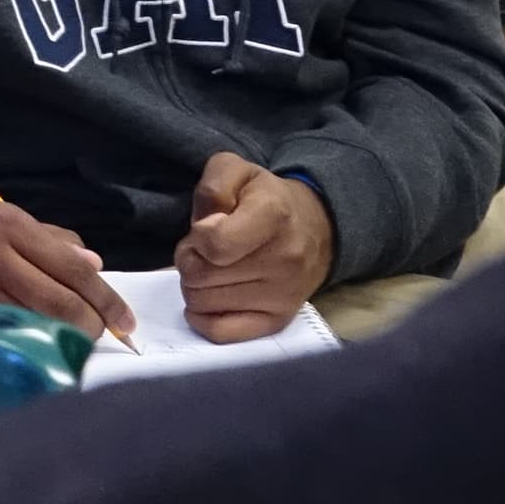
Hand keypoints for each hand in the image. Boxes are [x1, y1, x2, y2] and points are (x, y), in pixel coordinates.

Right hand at [0, 200, 135, 341]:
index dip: (106, 299)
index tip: (125, 321)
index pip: (73, 268)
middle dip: (90, 325)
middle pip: (60, 301)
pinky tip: (42, 348)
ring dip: (64, 339)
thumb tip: (95, 267)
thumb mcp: (5, 218)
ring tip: (75, 342)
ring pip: (37, 324)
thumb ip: (52, 241)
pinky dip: (33, 346)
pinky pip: (8, 337)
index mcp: (9, 224)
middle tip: (101, 334)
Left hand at [175, 154, 335, 340]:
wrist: (314, 228)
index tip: (206, 229)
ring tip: (214, 267)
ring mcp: (284, 295)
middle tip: (204, 250)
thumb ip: (213, 186)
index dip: (197, 237)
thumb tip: (205, 226)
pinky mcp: (278, 321)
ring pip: (202, 303)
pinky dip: (203, 317)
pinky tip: (211, 296)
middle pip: (199, 276)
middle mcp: (285, 259)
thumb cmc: (263, 198)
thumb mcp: (235, 170)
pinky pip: (220, 333)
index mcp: (273, 215)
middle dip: (190, 260)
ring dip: (195, 285)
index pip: (215, 245)